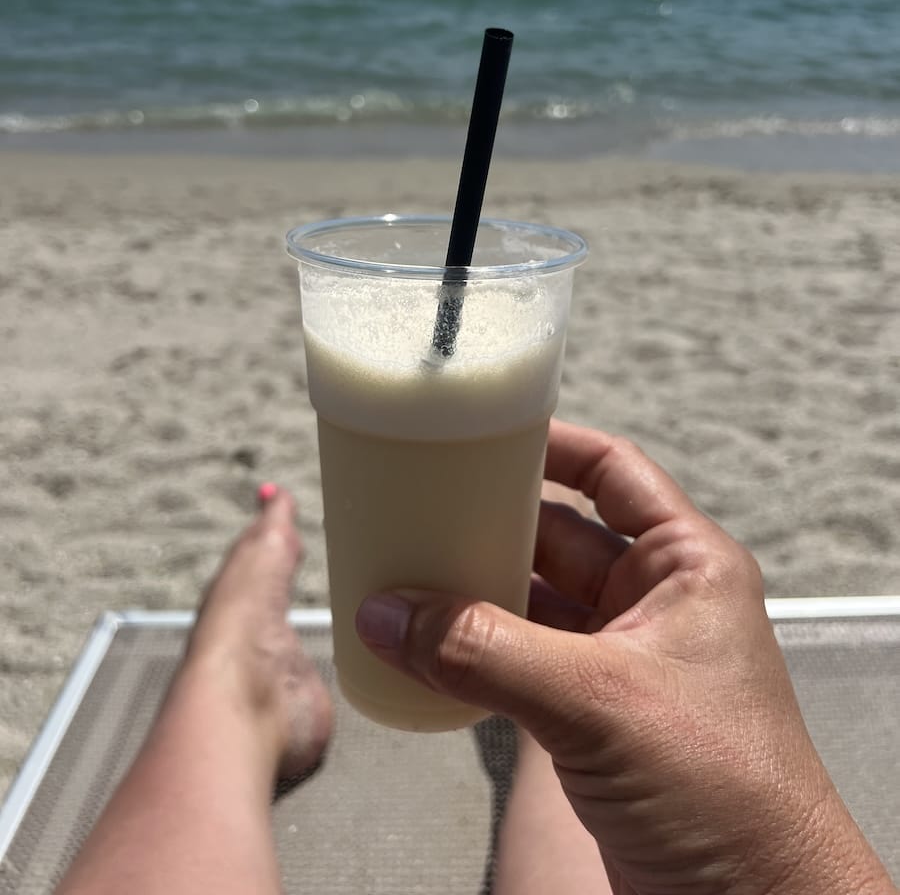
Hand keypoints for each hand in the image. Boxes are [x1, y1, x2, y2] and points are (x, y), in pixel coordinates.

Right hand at [357, 420, 893, 894]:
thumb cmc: (729, 793)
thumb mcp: (600, 701)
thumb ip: (487, 653)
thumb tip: (388, 612)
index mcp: (685, 565)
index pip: (612, 472)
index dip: (549, 444)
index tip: (482, 431)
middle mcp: (655, 602)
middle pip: (558, 534)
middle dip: (489, 523)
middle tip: (420, 505)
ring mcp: (622, 660)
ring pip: (532, 601)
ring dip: (473, 592)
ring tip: (405, 573)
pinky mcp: (594, 716)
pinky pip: (521, 660)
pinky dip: (474, 652)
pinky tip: (425, 646)